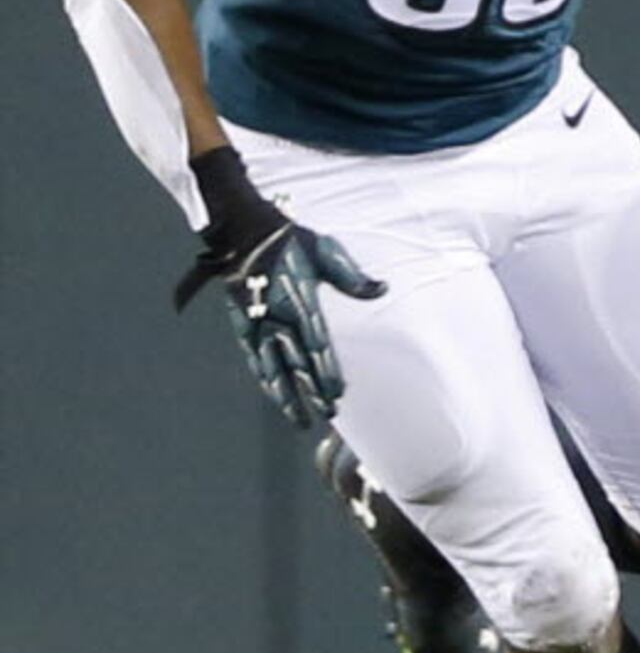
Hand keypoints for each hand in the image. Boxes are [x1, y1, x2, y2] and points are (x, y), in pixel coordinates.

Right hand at [175, 222, 385, 427]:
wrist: (246, 233)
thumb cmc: (293, 242)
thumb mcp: (327, 252)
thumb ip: (352, 277)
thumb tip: (382, 289)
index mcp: (300, 301)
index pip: (317, 344)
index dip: (326, 371)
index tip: (338, 392)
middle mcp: (276, 318)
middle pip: (297, 363)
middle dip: (311, 391)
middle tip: (327, 414)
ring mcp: (258, 324)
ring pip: (273, 368)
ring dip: (286, 395)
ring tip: (300, 420)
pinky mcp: (243, 326)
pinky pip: (255, 359)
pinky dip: (265, 379)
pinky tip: (275, 396)